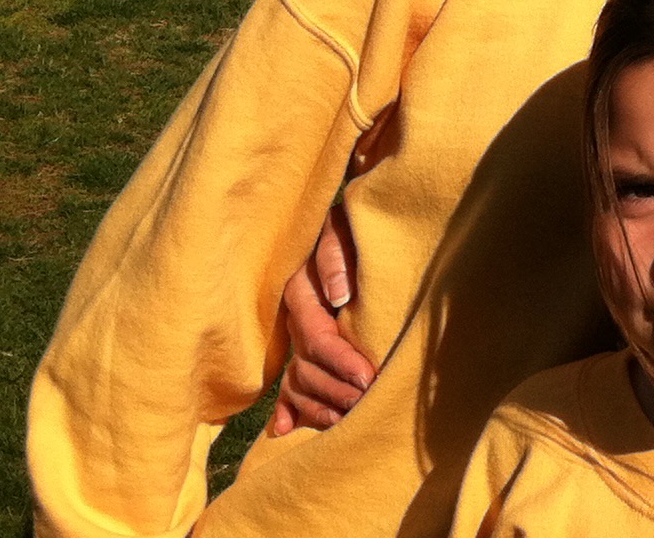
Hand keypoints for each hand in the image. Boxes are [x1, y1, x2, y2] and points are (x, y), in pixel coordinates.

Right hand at [267, 204, 375, 434]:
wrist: (350, 225)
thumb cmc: (352, 227)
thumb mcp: (343, 229)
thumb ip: (336, 255)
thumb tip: (338, 296)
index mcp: (301, 289)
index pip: (318, 336)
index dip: (341, 360)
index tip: (368, 377)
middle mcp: (294, 316)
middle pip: (306, 366)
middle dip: (335, 389)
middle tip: (364, 404)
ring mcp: (293, 334)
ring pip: (297, 380)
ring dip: (318, 405)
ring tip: (345, 420)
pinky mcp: (298, 346)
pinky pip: (286, 384)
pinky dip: (286, 409)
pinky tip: (285, 429)